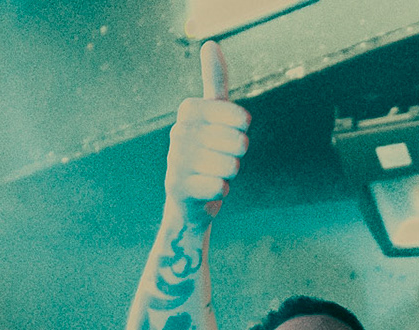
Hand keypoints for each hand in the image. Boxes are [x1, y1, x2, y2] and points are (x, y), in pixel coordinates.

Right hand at [166, 41, 249, 222]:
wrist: (188, 198)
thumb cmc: (207, 150)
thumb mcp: (213, 114)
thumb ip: (215, 80)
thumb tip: (210, 43)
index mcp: (190, 109)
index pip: (241, 118)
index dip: (243, 131)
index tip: (228, 134)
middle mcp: (179, 131)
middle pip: (239, 144)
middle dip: (237, 156)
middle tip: (220, 158)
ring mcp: (175, 159)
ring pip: (230, 167)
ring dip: (228, 174)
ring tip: (212, 173)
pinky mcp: (176, 187)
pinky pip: (219, 188)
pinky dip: (220, 191)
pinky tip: (206, 189)